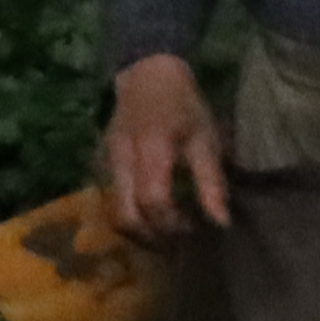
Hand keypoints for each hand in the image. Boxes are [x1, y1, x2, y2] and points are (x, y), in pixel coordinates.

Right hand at [100, 52, 229, 237]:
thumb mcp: (204, 138)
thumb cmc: (182, 107)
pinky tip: (150, 220)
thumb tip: (221, 223)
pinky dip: (129, 219)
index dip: (172, 222)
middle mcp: (120, 160)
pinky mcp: (98, 169)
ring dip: (138, 233)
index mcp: (150, 148)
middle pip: (124, 216)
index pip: (153, 199)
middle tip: (177, 243)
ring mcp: (104, 165)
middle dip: (150, 238)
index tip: (193, 229)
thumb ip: (210, 181)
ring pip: (112, 215)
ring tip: (165, 235)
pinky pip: (108, 205)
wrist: (145, 77)